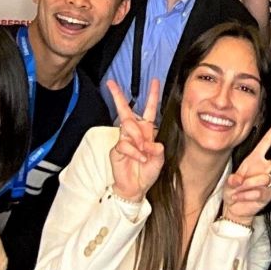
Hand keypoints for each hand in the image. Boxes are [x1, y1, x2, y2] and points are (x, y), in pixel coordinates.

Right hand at [108, 79, 164, 202]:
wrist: (136, 187)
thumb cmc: (147, 172)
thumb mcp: (159, 160)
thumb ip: (157, 149)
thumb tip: (150, 143)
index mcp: (147, 131)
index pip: (150, 110)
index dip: (153, 96)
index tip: (154, 82)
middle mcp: (135, 133)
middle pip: (125, 110)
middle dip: (118, 96)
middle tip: (111, 83)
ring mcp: (125, 140)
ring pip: (128, 126)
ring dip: (137, 137)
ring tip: (143, 150)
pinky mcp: (117, 149)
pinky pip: (124, 144)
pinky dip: (133, 151)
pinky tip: (138, 158)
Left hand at [222, 118, 270, 225]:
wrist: (234, 209)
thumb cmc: (232, 191)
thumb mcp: (229, 182)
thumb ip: (235, 180)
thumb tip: (241, 180)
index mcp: (254, 160)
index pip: (266, 142)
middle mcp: (263, 169)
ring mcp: (267, 183)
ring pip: (264, 179)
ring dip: (248, 185)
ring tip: (238, 191)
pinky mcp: (268, 195)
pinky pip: (260, 192)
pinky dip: (248, 196)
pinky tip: (242, 198)